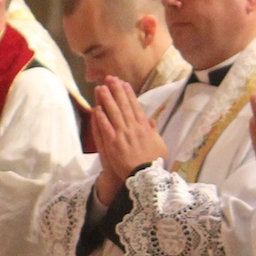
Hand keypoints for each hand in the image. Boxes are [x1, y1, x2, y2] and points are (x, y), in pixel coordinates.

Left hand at [90, 79, 166, 204]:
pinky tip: (96, 107)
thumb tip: (150, 121)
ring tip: (101, 88)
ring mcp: (122, 135)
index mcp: (145, 128)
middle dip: (116, 90)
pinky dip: (101, 117)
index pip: (135, 106)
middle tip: (110, 78)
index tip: (123, 83)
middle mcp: (133, 128)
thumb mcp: (159, 145)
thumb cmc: (153, 163)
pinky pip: (105, 127)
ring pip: (113, 113)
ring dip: (107, 99)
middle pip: (123, 106)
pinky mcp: (113, 144)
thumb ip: (153, 132)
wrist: (145, 177)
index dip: (128, 94)